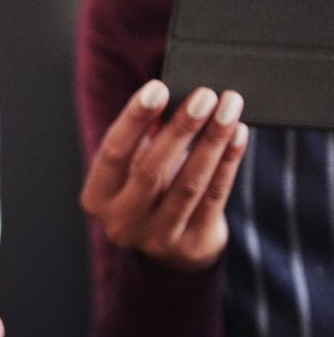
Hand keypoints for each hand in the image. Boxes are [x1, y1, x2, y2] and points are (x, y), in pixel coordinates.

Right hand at [81, 80, 249, 271]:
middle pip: (151, 170)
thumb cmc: (149, 191)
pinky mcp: (190, 245)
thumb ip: (145, 138)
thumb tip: (176, 97)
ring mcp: (155, 238)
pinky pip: (214, 197)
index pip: (113, 153)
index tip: (158, 88)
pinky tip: (238, 135)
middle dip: (181, 129)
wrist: (168, 247)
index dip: (134, 120)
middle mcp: (120, 222)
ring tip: (229, 108)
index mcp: (97, 197)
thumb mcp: (134, 167)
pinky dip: (228, 162)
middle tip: (205, 95)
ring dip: (212, 142)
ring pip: (188, 185)